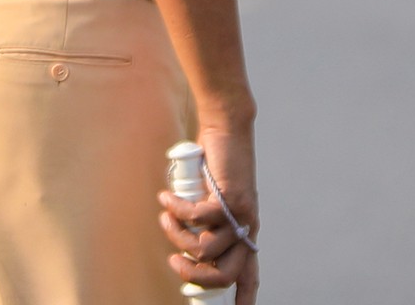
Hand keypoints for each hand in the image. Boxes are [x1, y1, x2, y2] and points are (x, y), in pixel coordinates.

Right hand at [157, 124, 256, 299]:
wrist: (227, 127)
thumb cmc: (215, 163)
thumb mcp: (210, 200)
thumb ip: (202, 221)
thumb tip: (180, 243)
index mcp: (245, 233)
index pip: (249, 275)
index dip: (243, 299)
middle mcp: (247, 228)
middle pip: (225, 276)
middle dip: (194, 276)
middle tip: (173, 262)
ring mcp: (241, 215)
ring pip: (204, 249)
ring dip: (176, 236)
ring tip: (166, 217)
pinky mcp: (230, 198)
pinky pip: (196, 218)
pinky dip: (176, 210)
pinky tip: (166, 198)